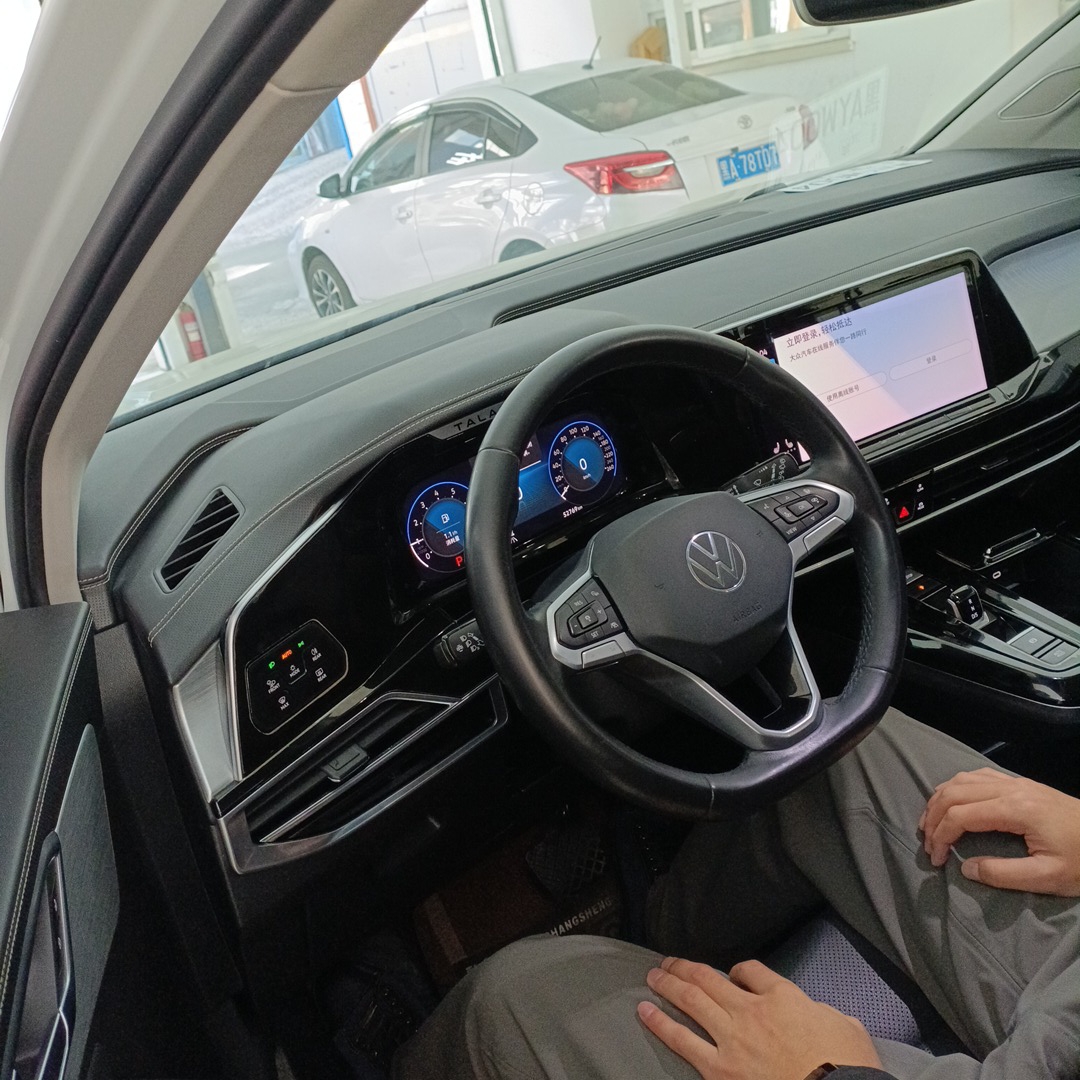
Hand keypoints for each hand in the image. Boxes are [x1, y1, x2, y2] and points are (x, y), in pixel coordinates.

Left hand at [637, 957, 881, 1079]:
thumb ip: (825, 1013)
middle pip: (709, 978)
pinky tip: (645, 1012)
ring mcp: (732, 1039)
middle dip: (686, 967)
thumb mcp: (847, 1027)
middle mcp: (751, 1011)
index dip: (738, 970)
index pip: (751, 970)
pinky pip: (682, 1040)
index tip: (733, 974)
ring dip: (668, 984)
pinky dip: (660, 1022)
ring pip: (690, 1000)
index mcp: (783, 997)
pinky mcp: (719, 1069)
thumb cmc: (847, 1067)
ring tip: (653, 976)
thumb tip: (822, 1015)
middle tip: (669, 961)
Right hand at [919, 766, 1079, 895]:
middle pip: (954, 793)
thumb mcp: (1048, 878)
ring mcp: (1016, 781)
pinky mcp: (1021, 782)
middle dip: (933, 817)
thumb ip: (1003, 874)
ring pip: (962, 779)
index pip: (960, 815)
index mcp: (1016, 809)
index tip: (936, 859)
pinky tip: (954, 803)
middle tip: (927, 843)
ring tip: (932, 823)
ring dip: (940, 799)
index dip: (941, 836)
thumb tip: (966, 868)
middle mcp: (1010, 788)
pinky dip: (956, 788)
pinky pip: (977, 776)